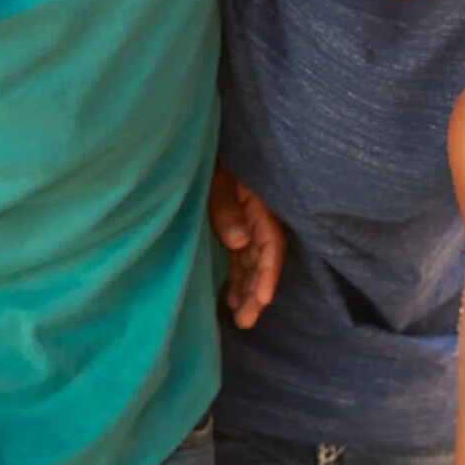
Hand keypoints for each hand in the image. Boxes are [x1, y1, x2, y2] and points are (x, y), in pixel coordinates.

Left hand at [210, 167, 284, 328]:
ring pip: (251, 261)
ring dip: (247, 288)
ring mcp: (244, 221)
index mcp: (259, 202)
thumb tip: (240, 242)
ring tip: (239, 316)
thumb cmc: (208, 157)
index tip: (263, 299)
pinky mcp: (232, 224)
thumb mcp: (215, 178)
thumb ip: (227, 208)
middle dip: (257, 291)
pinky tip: (230, 296)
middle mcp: (255, 216)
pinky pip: (239, 256)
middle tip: (246, 321)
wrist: (194, 142)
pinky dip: (237, 276)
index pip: (270, 243)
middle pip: (263, 258)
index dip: (268, 272)